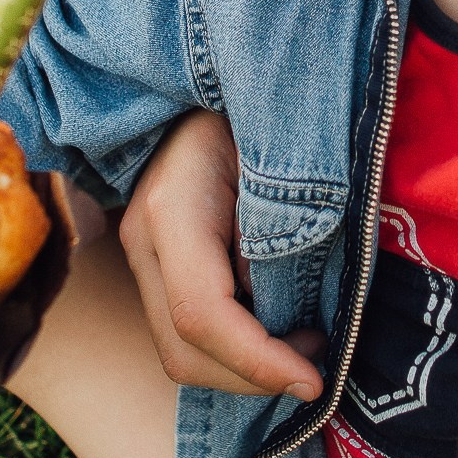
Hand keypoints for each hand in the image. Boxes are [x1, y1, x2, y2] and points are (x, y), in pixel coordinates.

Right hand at [119, 110, 324, 398]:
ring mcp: (141, 254)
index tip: (315, 378)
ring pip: (178, 352)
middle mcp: (144, 238)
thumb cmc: (259, 112)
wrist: (209, 79)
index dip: (258, 361)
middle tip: (316, 363)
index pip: (202, 314)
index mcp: (174, 207)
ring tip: (301, 345)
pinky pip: (185, 331)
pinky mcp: (154, 266)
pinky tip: (275, 330)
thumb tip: (293, 317)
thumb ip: (285, 234)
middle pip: (183, 350)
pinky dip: (233, 351)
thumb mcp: (282, 161)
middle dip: (253, 378)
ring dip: (243, 370)